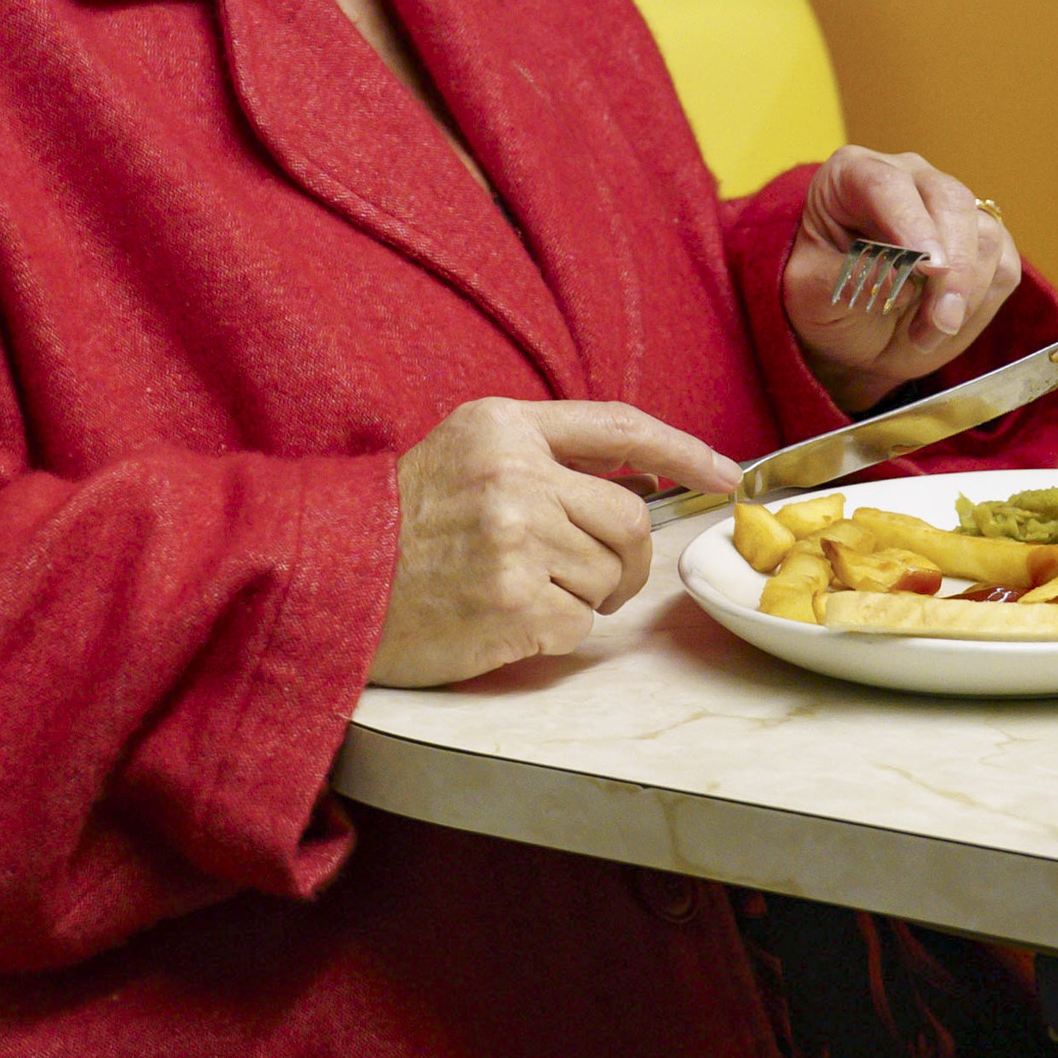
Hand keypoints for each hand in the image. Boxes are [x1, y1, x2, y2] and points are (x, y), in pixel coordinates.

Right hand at [377, 399, 741, 687]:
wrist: (332, 578)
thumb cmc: (401, 523)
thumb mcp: (465, 452)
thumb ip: (543, 453)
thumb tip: (641, 480)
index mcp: (504, 426)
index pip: (619, 428)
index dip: (684, 450)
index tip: (725, 476)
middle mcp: (515, 475)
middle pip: (629, 519)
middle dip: (625, 557)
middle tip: (590, 575)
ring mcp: (515, 541)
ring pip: (608, 576)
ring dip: (580, 595)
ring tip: (519, 590)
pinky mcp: (513, 604)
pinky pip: (582, 625)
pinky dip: (556, 631)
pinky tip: (508, 620)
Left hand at [783, 146, 1020, 412]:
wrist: (855, 334)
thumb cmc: (825, 303)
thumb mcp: (810, 295)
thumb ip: (843, 278)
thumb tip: (895, 275)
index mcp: (852, 175)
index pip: (884, 183)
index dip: (909, 222)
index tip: (928, 267)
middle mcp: (908, 177)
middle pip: (950, 200)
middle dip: (952, 266)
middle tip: (941, 319)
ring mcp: (952, 205)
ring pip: (984, 234)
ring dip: (961, 295)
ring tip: (922, 334)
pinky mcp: (985, 240)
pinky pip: (1002, 264)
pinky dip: (977, 303)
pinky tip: (940, 327)